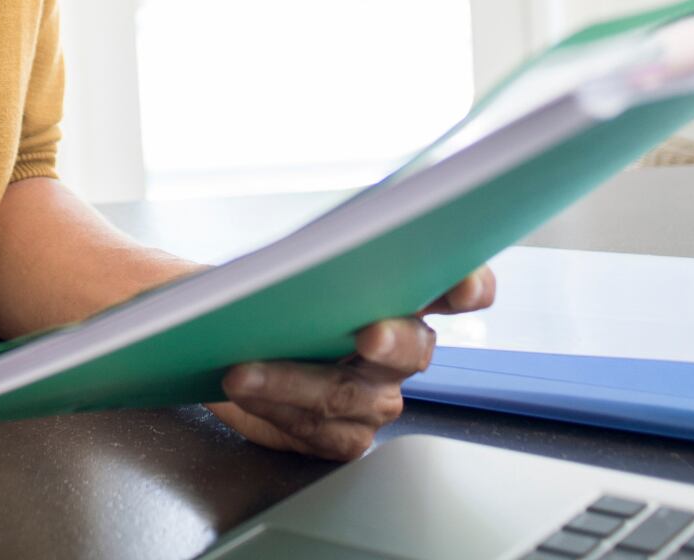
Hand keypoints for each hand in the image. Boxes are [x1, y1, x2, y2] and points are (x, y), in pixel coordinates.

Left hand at [208, 267, 495, 460]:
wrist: (225, 342)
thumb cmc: (262, 294)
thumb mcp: (277, 262)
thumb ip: (302, 257)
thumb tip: (297, 257)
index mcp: (399, 293)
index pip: (450, 286)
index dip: (468, 286)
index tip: (464, 289)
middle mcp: (399, 348)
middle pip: (413, 348)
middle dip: (392, 341)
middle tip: (369, 335)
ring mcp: (376, 397)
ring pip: (352, 394)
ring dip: (293, 379)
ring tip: (245, 368)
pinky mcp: (345, 435)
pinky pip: (320, 430)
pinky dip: (275, 406)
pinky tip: (244, 387)